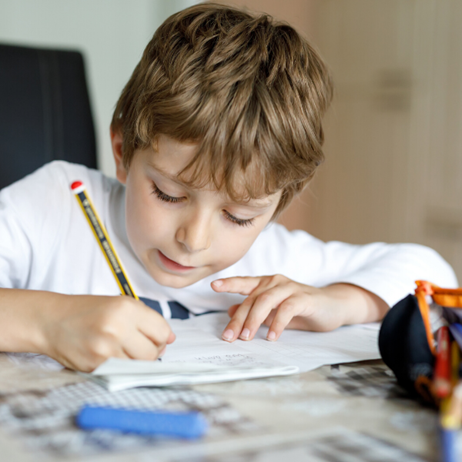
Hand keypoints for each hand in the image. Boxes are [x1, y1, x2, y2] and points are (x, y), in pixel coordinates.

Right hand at [40, 294, 174, 371]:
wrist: (52, 320)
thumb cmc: (88, 311)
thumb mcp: (120, 304)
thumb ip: (148, 320)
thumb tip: (171, 338)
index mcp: (126, 308)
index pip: (162, 331)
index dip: (161, 336)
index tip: (154, 337)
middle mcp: (117, 328)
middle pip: (153, 352)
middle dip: (151, 351)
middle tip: (138, 345)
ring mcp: (105, 349)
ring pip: (139, 366)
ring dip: (136, 361)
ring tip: (123, 350)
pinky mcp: (95, 366)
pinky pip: (122, 373)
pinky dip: (122, 368)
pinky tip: (112, 356)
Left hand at [211, 275, 387, 341]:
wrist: (333, 306)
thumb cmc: (301, 308)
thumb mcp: (274, 311)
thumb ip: (255, 310)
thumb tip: (231, 311)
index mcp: (267, 283)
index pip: (244, 282)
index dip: (229, 283)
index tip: (213, 285)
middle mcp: (276, 282)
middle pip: (252, 299)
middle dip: (239, 319)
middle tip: (229, 337)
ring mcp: (290, 288)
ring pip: (266, 301)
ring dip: (254, 320)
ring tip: (246, 337)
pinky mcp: (304, 298)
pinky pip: (286, 309)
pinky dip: (277, 323)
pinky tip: (271, 336)